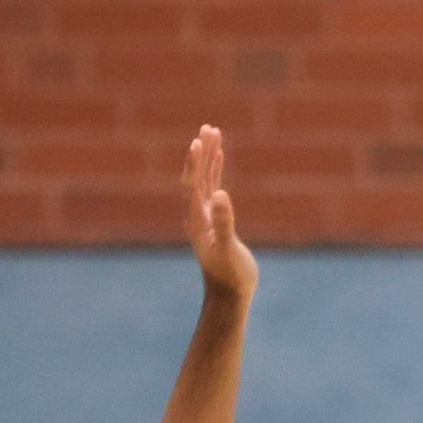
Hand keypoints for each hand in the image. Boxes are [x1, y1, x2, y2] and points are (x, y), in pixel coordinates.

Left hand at [182, 126, 255, 305]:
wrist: (229, 295)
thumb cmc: (230, 276)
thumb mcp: (229, 250)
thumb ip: (224, 222)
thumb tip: (220, 195)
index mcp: (197, 220)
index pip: (191, 185)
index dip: (195, 163)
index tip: (199, 140)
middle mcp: (197, 215)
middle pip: (196, 176)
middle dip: (201, 152)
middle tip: (208, 127)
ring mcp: (205, 216)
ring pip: (204, 179)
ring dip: (208, 156)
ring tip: (213, 132)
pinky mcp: (215, 219)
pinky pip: (212, 188)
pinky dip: (215, 170)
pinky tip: (219, 156)